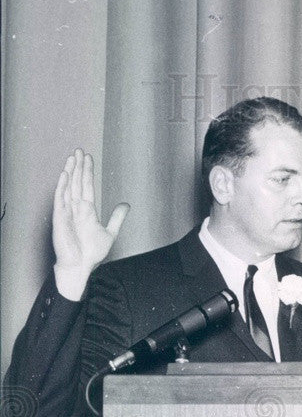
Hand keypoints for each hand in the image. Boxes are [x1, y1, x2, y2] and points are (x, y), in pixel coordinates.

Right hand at [52, 148, 129, 298]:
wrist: (80, 266)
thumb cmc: (91, 253)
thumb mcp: (110, 232)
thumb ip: (117, 218)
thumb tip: (126, 205)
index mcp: (87, 210)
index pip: (86, 186)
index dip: (87, 172)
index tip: (88, 158)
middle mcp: (76, 208)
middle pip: (77, 182)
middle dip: (78, 166)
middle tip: (80, 150)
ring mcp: (67, 212)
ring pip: (68, 187)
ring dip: (70, 171)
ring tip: (72, 157)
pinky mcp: (60, 218)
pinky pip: (60, 199)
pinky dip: (62, 186)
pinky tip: (64, 174)